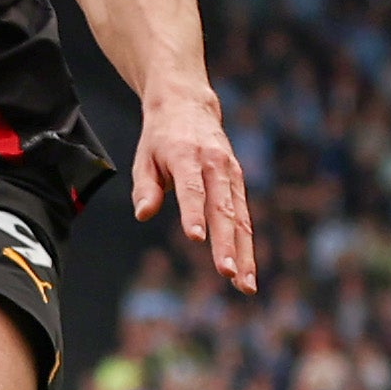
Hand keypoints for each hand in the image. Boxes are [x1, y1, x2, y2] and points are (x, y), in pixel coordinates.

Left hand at [126, 82, 256, 292]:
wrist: (188, 104)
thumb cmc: (160, 137)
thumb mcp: (144, 156)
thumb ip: (145, 187)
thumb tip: (143, 214)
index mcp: (187, 156)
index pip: (191, 189)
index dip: (193, 213)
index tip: (195, 238)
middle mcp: (215, 165)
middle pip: (222, 208)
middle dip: (225, 244)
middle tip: (226, 273)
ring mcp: (231, 173)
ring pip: (240, 217)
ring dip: (244, 252)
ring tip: (245, 285)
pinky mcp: (238, 181)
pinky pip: (245, 216)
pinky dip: (246, 244)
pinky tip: (247, 271)